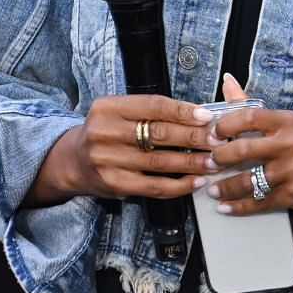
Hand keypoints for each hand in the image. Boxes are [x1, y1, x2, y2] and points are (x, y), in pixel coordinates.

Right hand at [56, 94, 215, 201]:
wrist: (74, 161)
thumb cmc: (107, 132)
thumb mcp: (119, 112)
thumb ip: (150, 112)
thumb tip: (198, 115)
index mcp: (109, 107)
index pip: (153, 106)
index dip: (183, 111)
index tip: (207, 116)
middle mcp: (105, 132)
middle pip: (159, 133)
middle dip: (194, 137)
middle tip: (218, 140)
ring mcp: (107, 159)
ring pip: (159, 162)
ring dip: (191, 163)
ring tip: (213, 162)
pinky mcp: (114, 184)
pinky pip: (153, 186)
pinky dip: (178, 185)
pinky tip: (195, 182)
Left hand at [203, 74, 292, 217]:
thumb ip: (257, 108)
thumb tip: (227, 82)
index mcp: (290, 121)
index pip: (248, 116)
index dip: (223, 125)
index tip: (211, 133)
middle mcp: (292, 144)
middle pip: (243, 150)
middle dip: (218, 158)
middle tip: (207, 163)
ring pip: (248, 181)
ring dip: (224, 187)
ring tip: (211, 188)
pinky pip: (260, 202)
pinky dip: (239, 206)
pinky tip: (227, 206)